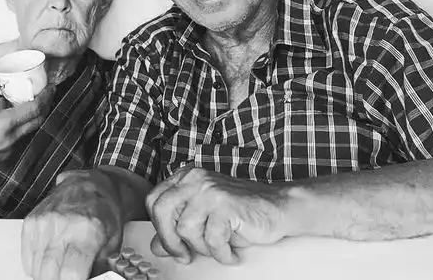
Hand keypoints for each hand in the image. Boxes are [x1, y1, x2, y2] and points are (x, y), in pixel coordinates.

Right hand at [0, 77, 53, 180]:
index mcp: (3, 124)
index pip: (34, 109)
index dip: (45, 97)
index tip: (50, 88)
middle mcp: (10, 140)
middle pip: (37, 121)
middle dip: (42, 106)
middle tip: (41, 94)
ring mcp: (7, 151)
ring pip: (26, 131)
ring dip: (26, 116)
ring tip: (14, 102)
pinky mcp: (1, 158)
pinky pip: (15, 140)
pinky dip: (15, 127)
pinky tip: (1, 118)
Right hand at [21, 170, 123, 279]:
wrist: (92, 185)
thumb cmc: (105, 213)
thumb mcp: (112, 245)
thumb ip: (98, 270)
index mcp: (86, 233)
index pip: (70, 275)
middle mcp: (61, 226)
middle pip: (49, 274)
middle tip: (68, 276)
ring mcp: (42, 223)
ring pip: (36, 268)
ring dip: (48, 273)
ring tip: (62, 265)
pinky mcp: (30, 222)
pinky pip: (27, 258)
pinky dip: (37, 264)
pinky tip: (51, 257)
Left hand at [145, 166, 287, 265]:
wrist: (277, 208)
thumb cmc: (241, 213)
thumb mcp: (203, 219)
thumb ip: (178, 228)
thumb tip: (155, 245)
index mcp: (185, 177)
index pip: (154, 200)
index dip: (159, 227)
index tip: (171, 246)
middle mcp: (194, 179)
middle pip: (162, 210)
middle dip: (171, 240)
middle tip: (185, 256)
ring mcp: (209, 189)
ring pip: (186, 228)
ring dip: (203, 247)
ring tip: (219, 247)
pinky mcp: (225, 204)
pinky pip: (212, 239)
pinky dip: (222, 253)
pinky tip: (231, 251)